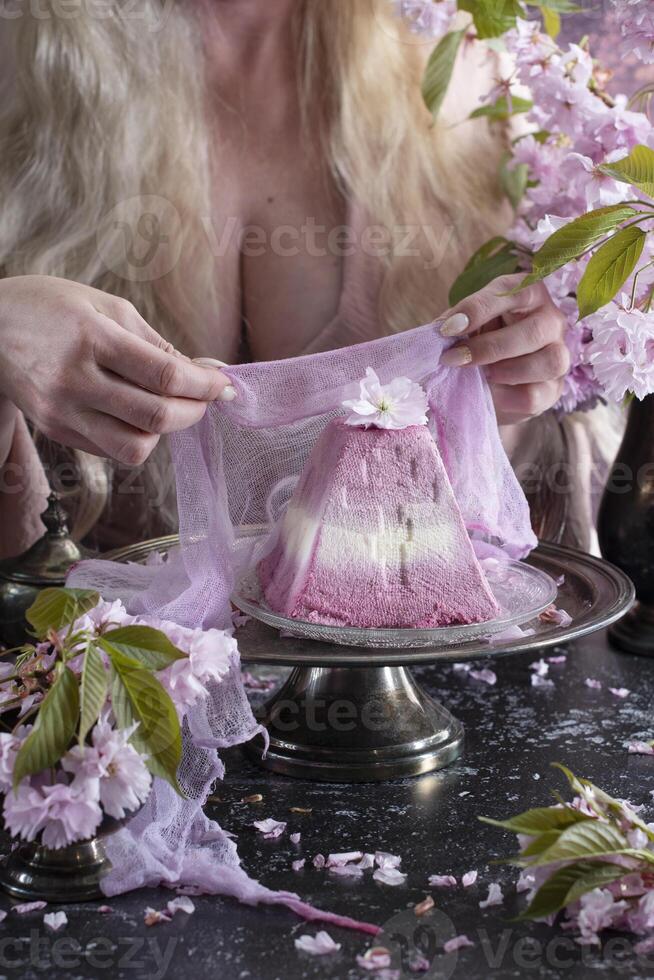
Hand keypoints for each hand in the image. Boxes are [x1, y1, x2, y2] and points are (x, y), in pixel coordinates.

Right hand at [0, 276, 234, 464]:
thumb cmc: (54, 309)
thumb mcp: (108, 308)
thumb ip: (159, 345)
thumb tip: (209, 371)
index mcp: (93, 338)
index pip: (165, 375)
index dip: (205, 385)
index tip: (225, 385)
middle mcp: (75, 381)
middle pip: (156, 418)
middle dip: (195, 412)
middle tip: (205, 399)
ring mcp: (62, 412)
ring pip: (135, 448)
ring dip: (165, 432)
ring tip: (168, 407)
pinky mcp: (57, 432)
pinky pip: (112, 451)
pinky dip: (137, 437)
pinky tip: (137, 414)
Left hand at [439, 275, 569, 424]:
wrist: (490, 381)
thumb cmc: (477, 340)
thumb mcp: (465, 326)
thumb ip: (454, 325)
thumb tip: (436, 334)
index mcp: (528, 293)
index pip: (510, 292)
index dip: (477, 309)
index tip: (446, 329)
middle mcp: (551, 320)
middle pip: (535, 331)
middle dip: (489, 347)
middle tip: (454, 359)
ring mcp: (559, 354)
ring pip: (550, 361)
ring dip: (509, 371)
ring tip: (481, 376)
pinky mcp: (554, 388)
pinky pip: (538, 394)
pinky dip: (509, 397)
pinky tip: (490, 394)